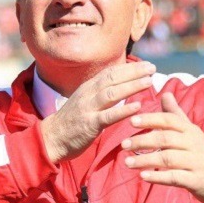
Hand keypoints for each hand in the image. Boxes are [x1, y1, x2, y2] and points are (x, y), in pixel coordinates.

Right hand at [41, 61, 156, 163]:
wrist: (51, 138)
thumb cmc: (71, 121)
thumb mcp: (84, 101)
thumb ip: (100, 93)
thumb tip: (119, 85)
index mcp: (88, 88)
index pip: (111, 72)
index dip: (129, 67)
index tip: (146, 64)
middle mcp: (88, 94)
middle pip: (113, 78)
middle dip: (134, 72)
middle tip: (152, 67)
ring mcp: (88, 109)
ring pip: (112, 93)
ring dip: (132, 86)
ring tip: (148, 81)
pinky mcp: (89, 125)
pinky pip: (108, 116)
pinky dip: (123, 111)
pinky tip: (137, 106)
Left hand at [122, 93, 203, 202]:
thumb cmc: (202, 153)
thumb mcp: (192, 131)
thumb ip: (176, 114)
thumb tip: (165, 93)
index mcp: (191, 130)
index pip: (169, 120)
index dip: (151, 119)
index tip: (132, 121)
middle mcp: (194, 144)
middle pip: (166, 139)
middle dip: (143, 141)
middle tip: (124, 144)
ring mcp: (196, 162)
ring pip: (168, 158)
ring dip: (145, 160)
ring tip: (127, 162)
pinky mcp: (196, 180)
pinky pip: (175, 177)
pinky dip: (158, 177)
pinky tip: (143, 176)